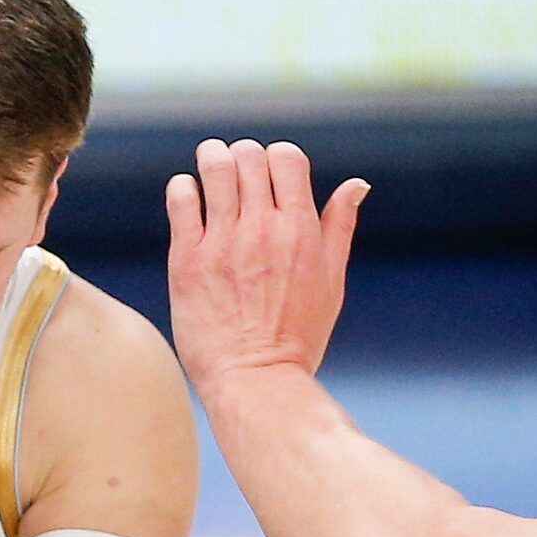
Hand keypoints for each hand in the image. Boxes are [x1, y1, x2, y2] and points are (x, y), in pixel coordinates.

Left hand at [164, 138, 367, 386]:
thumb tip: (356, 184)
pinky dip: (184, 188)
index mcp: (301, 230)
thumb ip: (339, 227)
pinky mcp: (188, 260)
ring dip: (211, 158)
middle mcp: (263, 229)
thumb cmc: (297, 337)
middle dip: (242, 155)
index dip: (277, 157)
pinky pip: (181, 200)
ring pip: (214, 168)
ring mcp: (223, 242)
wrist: (255, 381)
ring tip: (209, 167)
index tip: (269, 173)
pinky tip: (189, 198)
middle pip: (248, 156)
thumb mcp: (331, 281)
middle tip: (235, 171)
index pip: (287, 158)